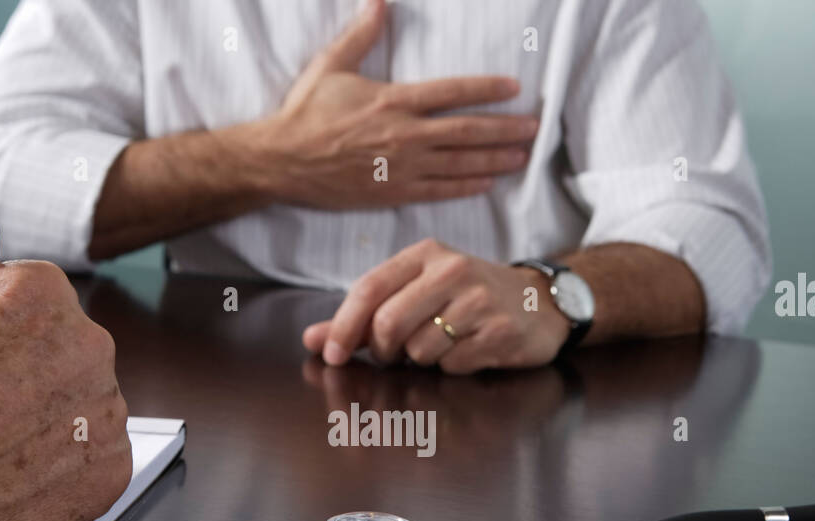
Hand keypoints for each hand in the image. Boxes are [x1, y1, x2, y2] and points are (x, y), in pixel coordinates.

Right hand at [0, 261, 131, 520]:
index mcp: (41, 293)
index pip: (37, 300)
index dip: (5, 328)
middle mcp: (89, 345)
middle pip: (70, 354)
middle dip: (35, 376)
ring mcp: (107, 411)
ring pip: (84, 411)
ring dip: (51, 425)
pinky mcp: (111, 469)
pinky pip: (92, 463)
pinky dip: (61, 473)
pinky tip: (17, 481)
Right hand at [254, 0, 537, 208]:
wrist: (281, 161)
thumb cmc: (305, 112)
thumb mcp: (331, 65)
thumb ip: (361, 33)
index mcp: (393, 100)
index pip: (452, 92)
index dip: (487, 89)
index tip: (513, 88)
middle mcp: (404, 134)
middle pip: (466, 131)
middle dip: (504, 129)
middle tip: (533, 129)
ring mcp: (401, 167)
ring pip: (459, 163)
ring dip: (494, 158)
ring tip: (521, 156)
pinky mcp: (392, 193)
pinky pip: (439, 190)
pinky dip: (466, 186)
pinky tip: (487, 182)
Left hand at [303, 239, 572, 373]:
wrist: (538, 303)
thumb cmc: (467, 297)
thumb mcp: (416, 292)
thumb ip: (362, 316)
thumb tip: (312, 339)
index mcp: (425, 255)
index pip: (369, 289)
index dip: (344, 326)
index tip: (331, 355)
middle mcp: (452, 270)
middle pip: (389, 324)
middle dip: (385, 350)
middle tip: (396, 354)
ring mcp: (479, 300)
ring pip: (420, 349)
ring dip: (423, 358)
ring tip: (444, 343)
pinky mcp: (500, 331)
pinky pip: (454, 364)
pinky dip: (453, 366)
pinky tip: (470, 350)